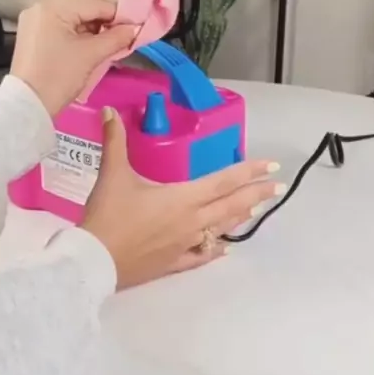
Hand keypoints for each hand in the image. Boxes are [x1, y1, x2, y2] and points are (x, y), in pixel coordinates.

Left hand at [11, 0, 135, 115]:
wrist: (28, 105)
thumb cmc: (59, 77)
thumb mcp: (91, 55)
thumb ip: (116, 38)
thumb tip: (134, 28)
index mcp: (53, 8)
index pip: (93, 2)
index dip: (117, 14)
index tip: (134, 28)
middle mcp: (41, 7)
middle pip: (81, 4)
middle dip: (103, 19)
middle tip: (120, 35)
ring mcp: (35, 20)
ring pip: (72, 15)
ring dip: (91, 26)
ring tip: (106, 42)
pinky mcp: (33, 34)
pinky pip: (61, 25)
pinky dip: (77, 32)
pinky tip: (89, 45)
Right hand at [82, 108, 283, 288]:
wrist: (95, 260)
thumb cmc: (109, 215)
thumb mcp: (113, 174)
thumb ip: (115, 142)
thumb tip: (110, 112)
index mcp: (183, 197)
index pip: (225, 181)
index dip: (250, 171)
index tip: (273, 166)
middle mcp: (192, 221)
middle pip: (232, 205)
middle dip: (257, 194)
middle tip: (278, 188)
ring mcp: (186, 244)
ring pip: (222, 229)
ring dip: (240, 217)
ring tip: (256, 209)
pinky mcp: (174, 262)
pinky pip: (202, 256)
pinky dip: (216, 250)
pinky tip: (226, 249)